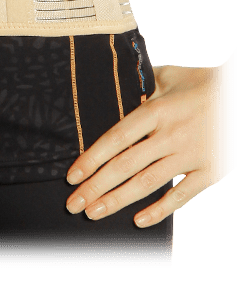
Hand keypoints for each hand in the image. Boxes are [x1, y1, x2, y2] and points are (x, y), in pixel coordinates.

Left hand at [64, 54, 235, 226]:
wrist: (240, 93)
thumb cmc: (198, 82)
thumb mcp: (165, 76)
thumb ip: (137, 88)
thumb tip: (109, 93)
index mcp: (156, 110)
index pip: (116, 138)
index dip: (92, 159)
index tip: (72, 177)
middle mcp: (171, 134)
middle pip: (126, 165)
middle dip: (96, 187)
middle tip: (73, 205)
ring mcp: (191, 155)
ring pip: (148, 183)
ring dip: (118, 201)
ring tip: (94, 213)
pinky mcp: (211, 171)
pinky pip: (182, 195)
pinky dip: (160, 210)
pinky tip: (138, 221)